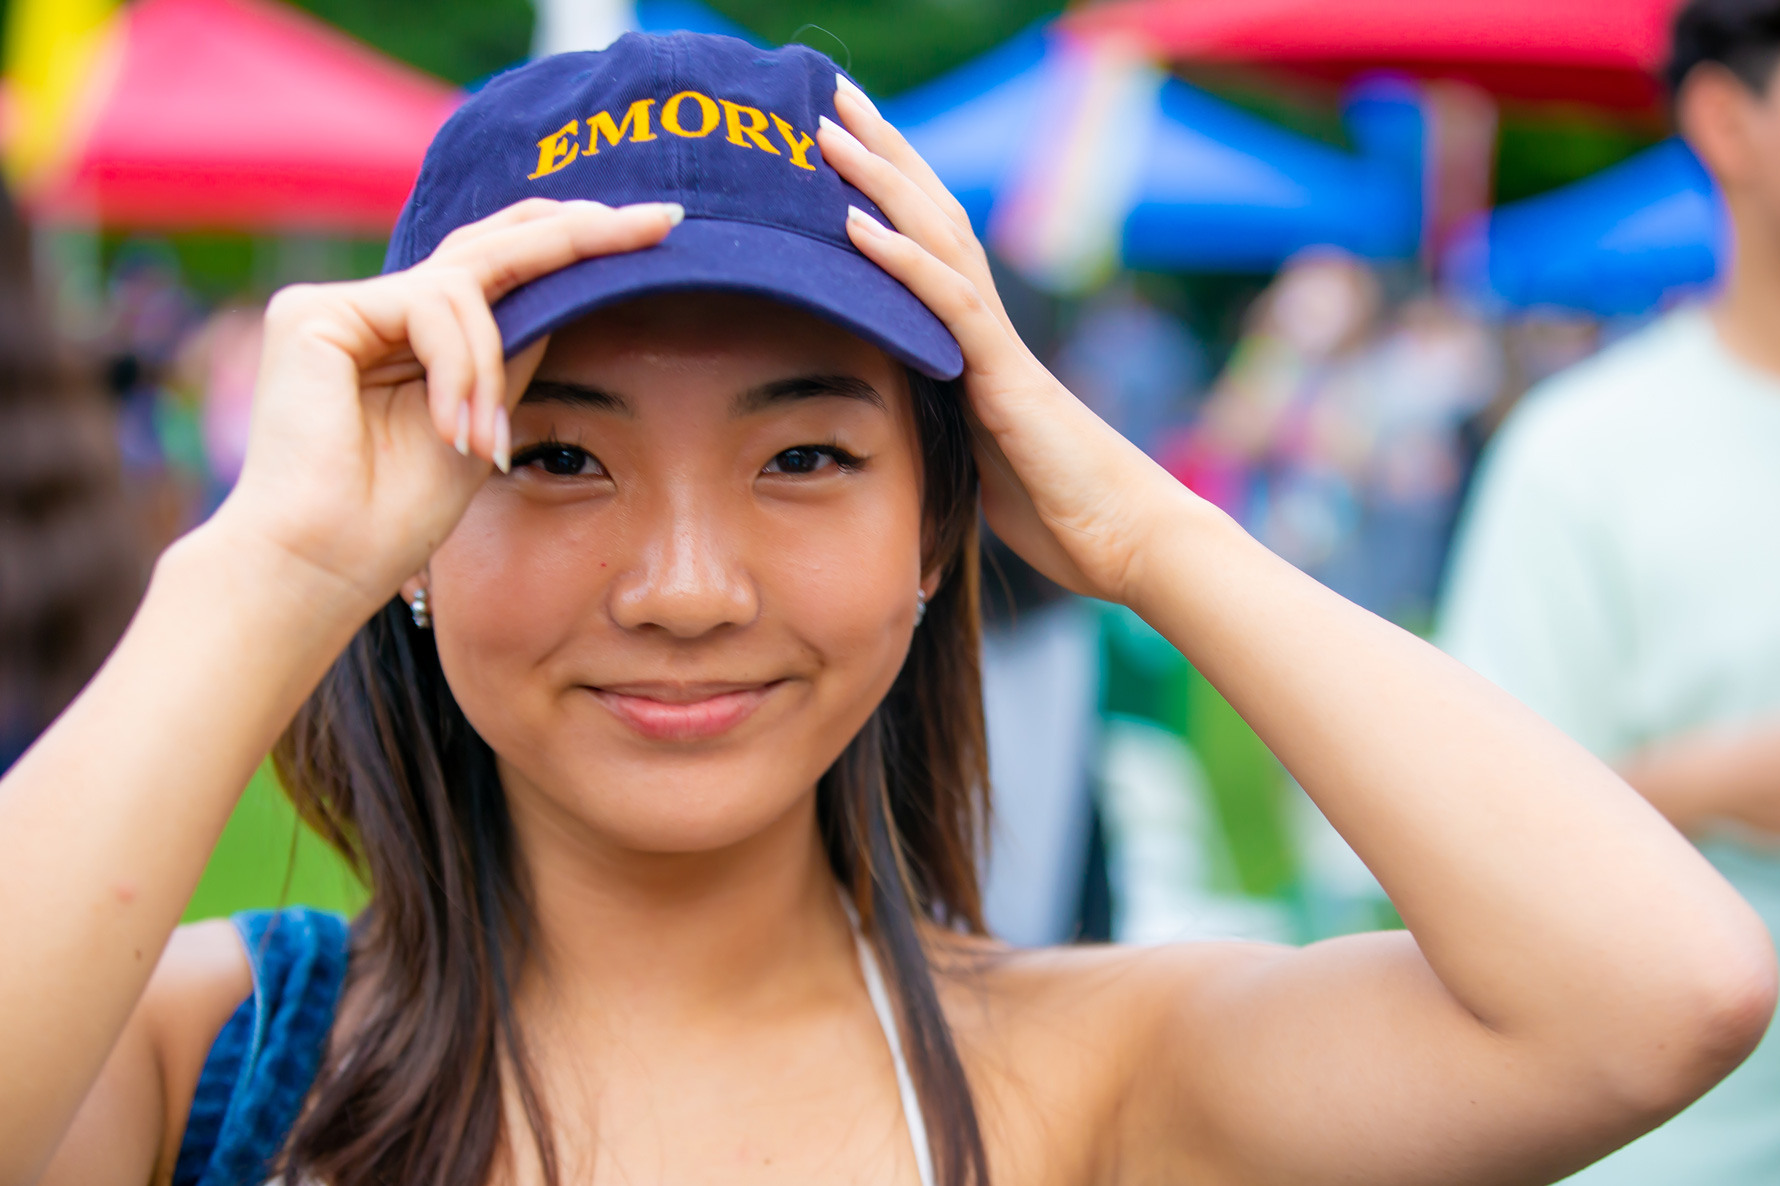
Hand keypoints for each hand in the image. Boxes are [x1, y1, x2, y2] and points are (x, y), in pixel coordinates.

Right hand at [212, 198, 681, 614]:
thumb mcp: (483, 420)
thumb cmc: (396, 515)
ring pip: (467, 287)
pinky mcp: (312, 313)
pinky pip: (431, 306)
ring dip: (492, 367)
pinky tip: (453, 430)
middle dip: (581, 234)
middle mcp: (372, 308)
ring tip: (482, 440)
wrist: (323, 564)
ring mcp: (339, 305)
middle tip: (659, 220)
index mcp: (410, 334)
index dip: (570, 242)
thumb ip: (510, 354)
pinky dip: (461, 369)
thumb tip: (563, 292)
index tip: (658, 228)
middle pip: (490, 245)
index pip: (497, 267)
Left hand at [819, 81, 1192, 604]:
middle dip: (881, 153)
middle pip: (933, 217)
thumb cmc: (1060, 510)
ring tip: (829, 130)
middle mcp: (988, 327)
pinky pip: (949, 305)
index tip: (843, 140)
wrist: (1124, 539)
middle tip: (830, 93)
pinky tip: (857, 223)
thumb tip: (899, 424)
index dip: (888, 188)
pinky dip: (902, 260)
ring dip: (881, 182)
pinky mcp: (1006, 378)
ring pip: (938, 240)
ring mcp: (998, 346)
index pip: (930, 244)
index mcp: (979, 343)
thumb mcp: (978, 460)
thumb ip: (942, 427)